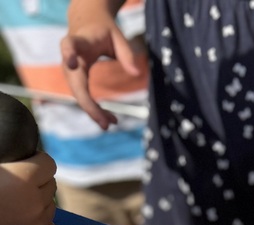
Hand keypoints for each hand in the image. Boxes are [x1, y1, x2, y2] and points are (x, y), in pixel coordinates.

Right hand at [0, 152, 56, 224]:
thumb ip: (10, 164)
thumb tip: (19, 157)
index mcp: (23, 178)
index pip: (48, 164)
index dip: (37, 162)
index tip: (30, 164)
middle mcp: (35, 201)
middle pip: (51, 185)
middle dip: (38, 183)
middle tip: (19, 187)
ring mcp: (38, 223)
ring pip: (51, 206)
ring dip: (39, 204)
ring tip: (18, 205)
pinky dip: (40, 223)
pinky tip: (23, 220)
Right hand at [60, 8, 140, 129]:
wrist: (86, 24)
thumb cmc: (103, 30)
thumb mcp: (117, 37)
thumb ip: (126, 54)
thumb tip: (137, 73)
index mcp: (80, 41)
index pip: (69, 45)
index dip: (68, 52)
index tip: (71, 62)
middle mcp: (70, 58)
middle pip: (75, 83)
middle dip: (88, 104)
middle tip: (106, 123)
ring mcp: (70, 71)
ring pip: (79, 95)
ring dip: (94, 111)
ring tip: (112, 122)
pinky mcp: (75, 81)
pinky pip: (83, 98)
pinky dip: (96, 110)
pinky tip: (111, 119)